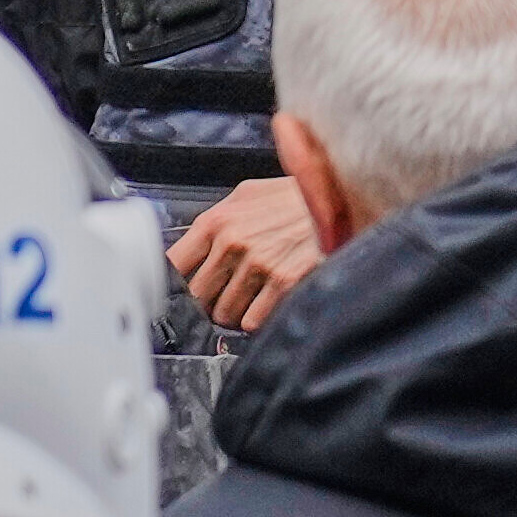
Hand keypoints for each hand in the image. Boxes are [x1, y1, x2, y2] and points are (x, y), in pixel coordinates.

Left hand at [172, 175, 326, 331]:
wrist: (343, 198)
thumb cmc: (298, 198)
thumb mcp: (249, 195)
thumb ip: (218, 221)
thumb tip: (192, 249)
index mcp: (218, 220)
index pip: (173, 264)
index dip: (176, 281)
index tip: (182, 288)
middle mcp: (233, 242)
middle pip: (197, 295)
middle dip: (209, 300)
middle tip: (225, 295)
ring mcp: (259, 264)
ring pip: (223, 313)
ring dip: (235, 312)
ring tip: (250, 300)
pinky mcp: (285, 282)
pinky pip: (252, 321)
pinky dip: (258, 319)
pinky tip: (268, 304)